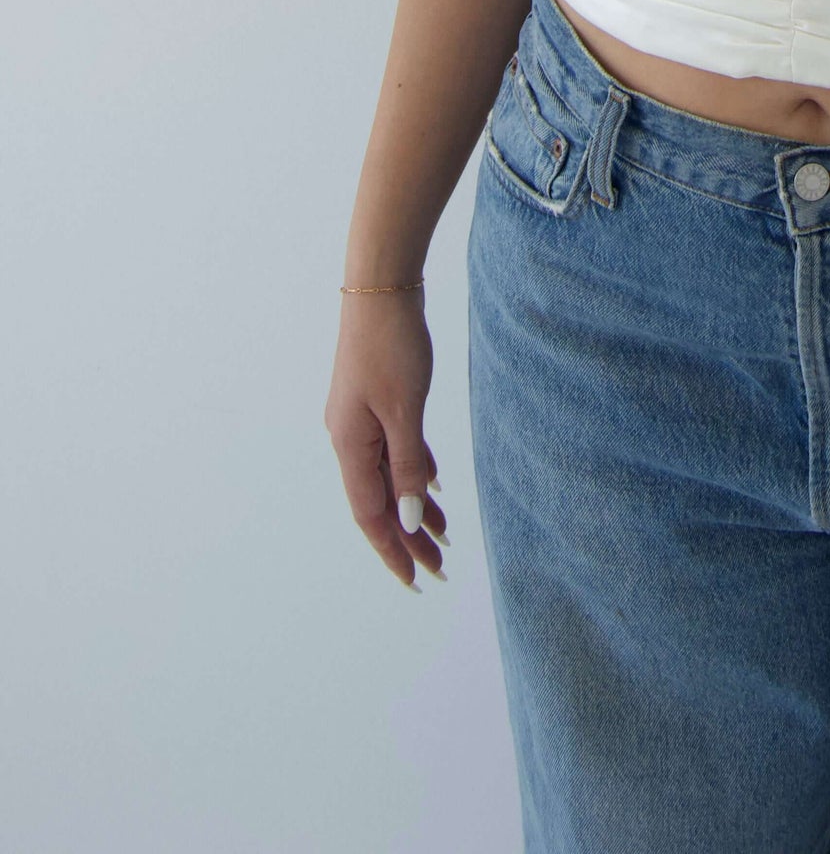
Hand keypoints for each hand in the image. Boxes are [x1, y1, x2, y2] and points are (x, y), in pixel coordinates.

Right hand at [324, 295, 449, 590]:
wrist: (381, 285)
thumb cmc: (391, 344)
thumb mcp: (404, 408)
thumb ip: (407, 464)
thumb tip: (411, 517)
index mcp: (350, 446)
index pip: (371, 514)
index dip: (393, 550)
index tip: (414, 581)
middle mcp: (349, 439)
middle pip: (379, 500)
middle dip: (408, 537)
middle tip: (437, 569)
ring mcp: (361, 419)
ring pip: (389, 476)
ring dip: (414, 506)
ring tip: (442, 536)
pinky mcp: (377, 400)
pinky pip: (395, 449)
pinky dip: (413, 470)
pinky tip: (432, 485)